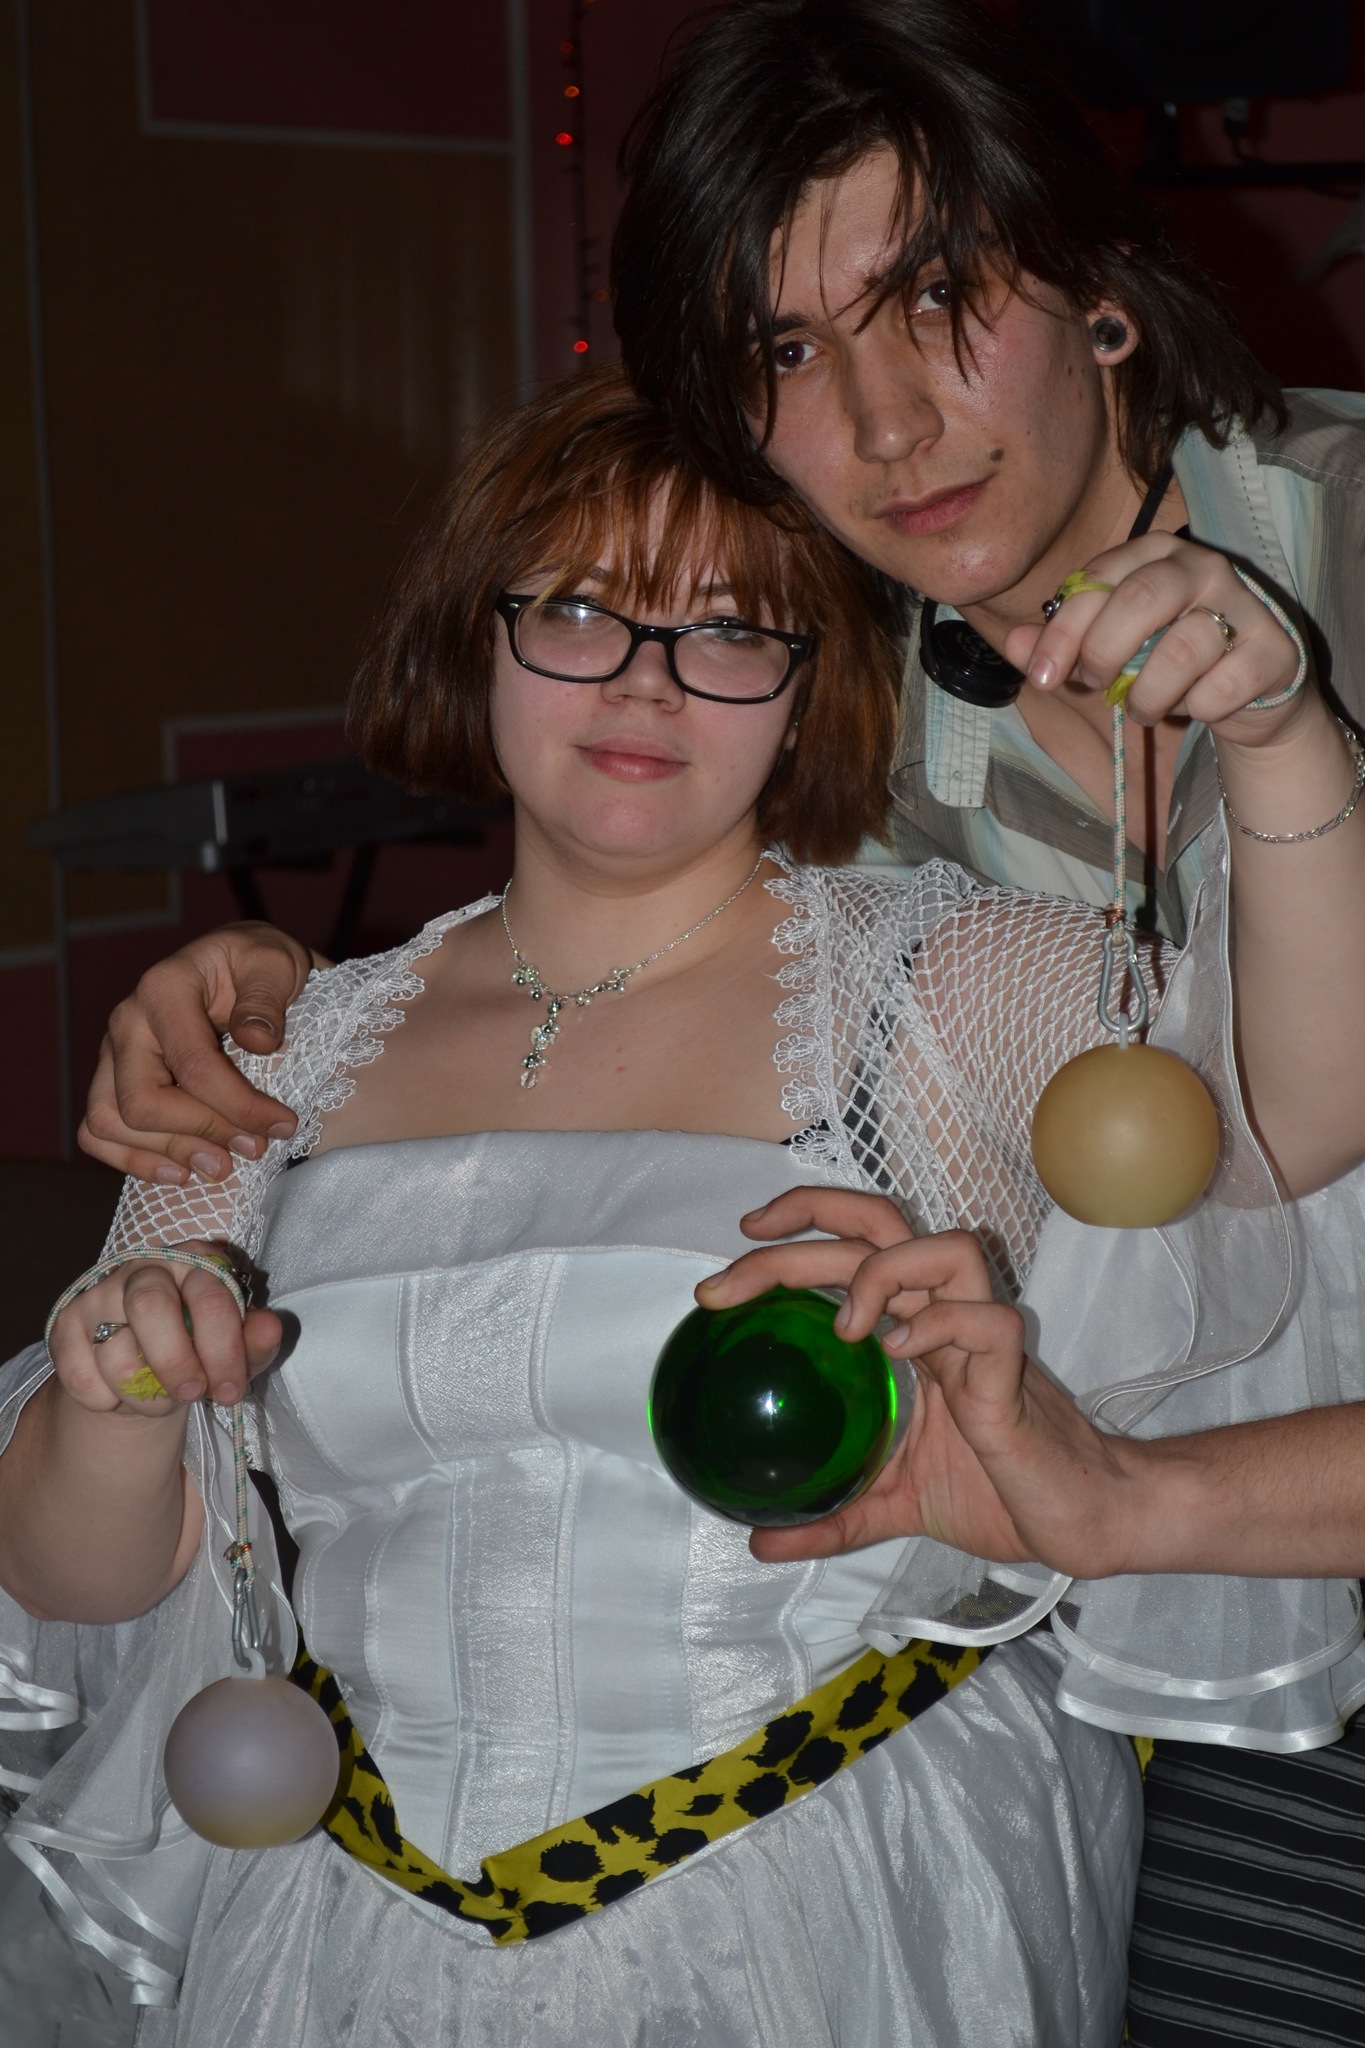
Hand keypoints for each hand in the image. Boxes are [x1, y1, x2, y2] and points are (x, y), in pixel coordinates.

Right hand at [47, 1247, 281, 1416]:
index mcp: (196, 1262)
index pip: (210, 1297)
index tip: (229, 1392)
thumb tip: (271, 1327)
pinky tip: (122, 1396)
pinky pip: (80, 1377)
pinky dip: (106, 1402)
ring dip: (143, 1395)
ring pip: (115, 1352)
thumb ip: (256, 1340)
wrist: (148, 1364)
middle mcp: (145, 1267)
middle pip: (150, 1307)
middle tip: (191, 1396)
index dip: (222, 1350)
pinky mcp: (65, 1325)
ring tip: (160, 1401)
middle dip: (174, 1363)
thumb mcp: (237, 1347)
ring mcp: (100, 1293)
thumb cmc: (202, 1347)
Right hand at [79, 923, 315, 1184]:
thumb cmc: (259, 967)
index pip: (193, 1066)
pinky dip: (131, 1160)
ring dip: (168, 1153)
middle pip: (141, 1102)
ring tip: (221, 1166)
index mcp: (164, 988)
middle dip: (201, 1133)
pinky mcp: (111, 1080)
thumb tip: (257, 1040)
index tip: (284, 1125)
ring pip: (110, 1122)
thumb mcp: (276, 964)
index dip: (240, 1106)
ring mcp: (112, 1053)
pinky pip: (97, 1132)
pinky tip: (181, 1172)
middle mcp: (127, 1021)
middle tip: (254, 1149)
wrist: (240, 968)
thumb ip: (267, 997)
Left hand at [700, 1188, 1135, 1576]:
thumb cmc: (998, 1494)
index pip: (859, 1241)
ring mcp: (983, 1339)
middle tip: (741, 1252)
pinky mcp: (1015, 1374)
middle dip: (805, 1223)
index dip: (804, 1220)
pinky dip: (937, 1326)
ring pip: (947, 1248)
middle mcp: (946, 1317)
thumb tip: (756, 1543)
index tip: (744, 1236)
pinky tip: (899, 1355)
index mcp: (915, 1329)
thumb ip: (830, 1518)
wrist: (1076, 1521)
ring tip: (844, 1327)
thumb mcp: (893, 1505)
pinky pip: (988, 1320)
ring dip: (880, 1269)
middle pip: (881, 1227)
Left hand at [1005, 532, 1302, 745]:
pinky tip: (1197, 706)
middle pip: (1141, 598)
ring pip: (1183, 648)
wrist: (1246, 693)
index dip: (1062, 632)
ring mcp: (1245, 604)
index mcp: (1154, 553)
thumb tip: (1013, 644)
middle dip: (1105, 654)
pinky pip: (1220, 687)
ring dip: (1150, 694)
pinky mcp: (1273, 649)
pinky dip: (1196, 709)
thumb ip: (1061, 645)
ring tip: (1147, 708)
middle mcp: (1202, 567)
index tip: (1043, 677)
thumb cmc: (1165, 661)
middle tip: (1096, 687)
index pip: (1097, 580)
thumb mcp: (1108, 651)